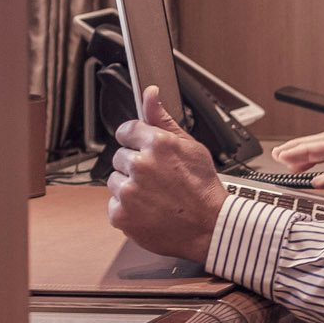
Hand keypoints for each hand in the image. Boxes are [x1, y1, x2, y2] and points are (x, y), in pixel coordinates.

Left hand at [107, 85, 226, 262]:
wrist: (210, 228)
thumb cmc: (204, 190)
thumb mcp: (192, 147)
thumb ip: (164, 119)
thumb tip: (150, 94)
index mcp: (157, 144)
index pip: (126, 130)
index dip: (136, 141)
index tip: (144, 151)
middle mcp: (140, 165)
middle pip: (120, 157)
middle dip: (135, 166)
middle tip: (158, 180)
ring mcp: (128, 191)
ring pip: (115, 181)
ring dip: (130, 188)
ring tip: (155, 196)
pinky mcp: (121, 214)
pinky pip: (114, 205)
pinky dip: (128, 209)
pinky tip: (148, 210)